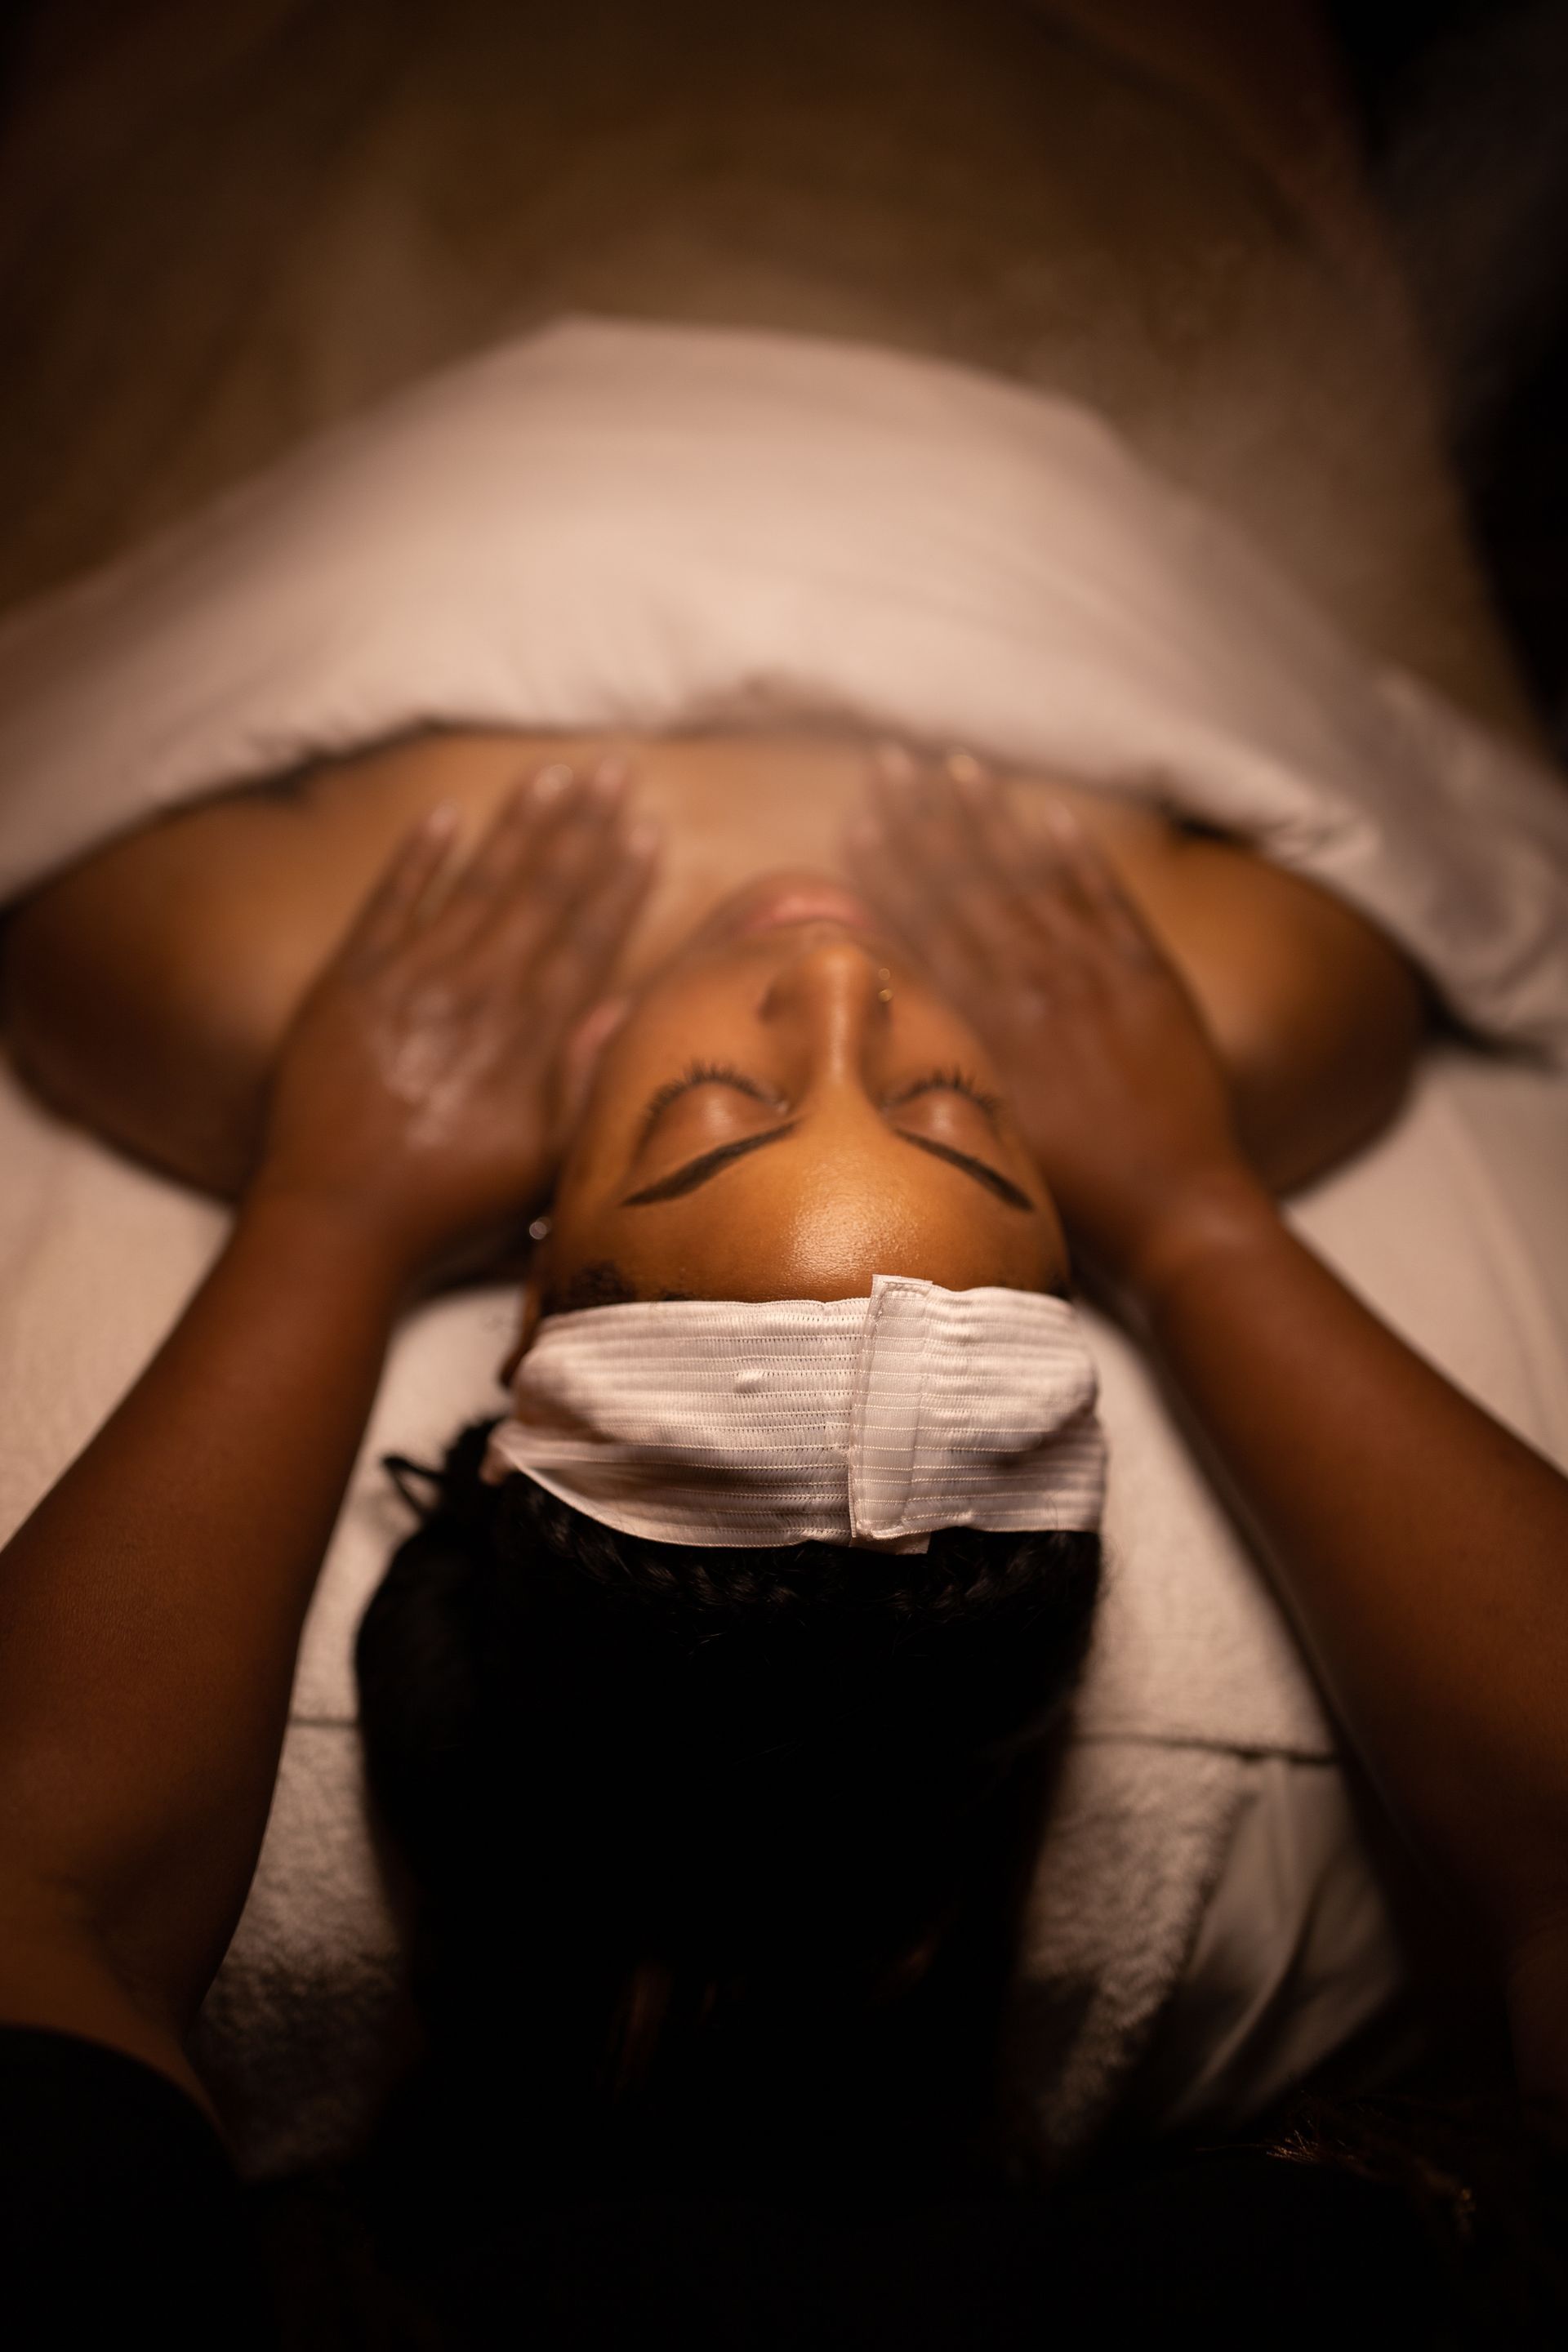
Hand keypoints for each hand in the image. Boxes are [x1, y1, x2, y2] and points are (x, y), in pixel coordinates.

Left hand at [253, 764, 655, 1285]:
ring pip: (474, 883)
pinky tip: (444, 815)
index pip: (586, 938)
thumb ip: (591, 1085)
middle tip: (612, 767)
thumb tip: (629, 1009)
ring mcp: (410, 982)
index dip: (620, 879)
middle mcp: (477, 994)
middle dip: (581, 828)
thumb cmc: (451, 1208)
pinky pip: (388, 902)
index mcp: (529, 1037)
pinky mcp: (347, 985)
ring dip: (516, 826)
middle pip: (539, 894)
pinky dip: (415, 858)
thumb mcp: (547, 1166)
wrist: (338, 1221)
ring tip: (551, 774)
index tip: (647, 826)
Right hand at [845, 753, 1262, 1294]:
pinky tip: (1050, 814)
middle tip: (892, 760)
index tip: (857, 814)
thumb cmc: (1071, 1197)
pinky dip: (1080, 856)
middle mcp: (1039, 988)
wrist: (1175, 1214)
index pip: (928, 926)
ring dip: (992, 819)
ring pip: (1035, 880)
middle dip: (926, 819)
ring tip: (957, 765)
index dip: (889, 864)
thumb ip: (947, 1067)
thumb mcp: (987, 1134)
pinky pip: (1110, 902)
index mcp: (992, 1027)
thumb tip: (896, 1013)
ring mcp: (1100, 978)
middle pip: (971, 886)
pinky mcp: (1154, 983)